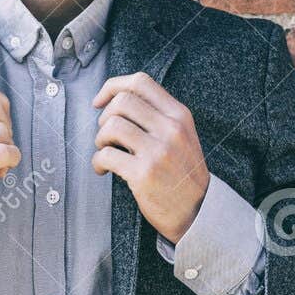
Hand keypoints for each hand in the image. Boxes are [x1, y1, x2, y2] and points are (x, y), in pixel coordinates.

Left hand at [92, 73, 209, 244]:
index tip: (100, 101)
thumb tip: (119, 102)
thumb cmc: (184, 175)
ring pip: (111, 126)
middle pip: (122, 101)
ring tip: (105, 151)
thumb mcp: (183, 136)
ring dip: (100, 139)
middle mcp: (170, 129)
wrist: (198, 212)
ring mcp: (158, 151)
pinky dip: (97, 162)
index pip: (141, 82)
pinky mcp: (143, 174)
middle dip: (104, 117)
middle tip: (106, 135)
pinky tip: (103, 169)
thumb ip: (159, 117)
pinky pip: (106, 155)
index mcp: (179, 115)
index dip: (113, 87)